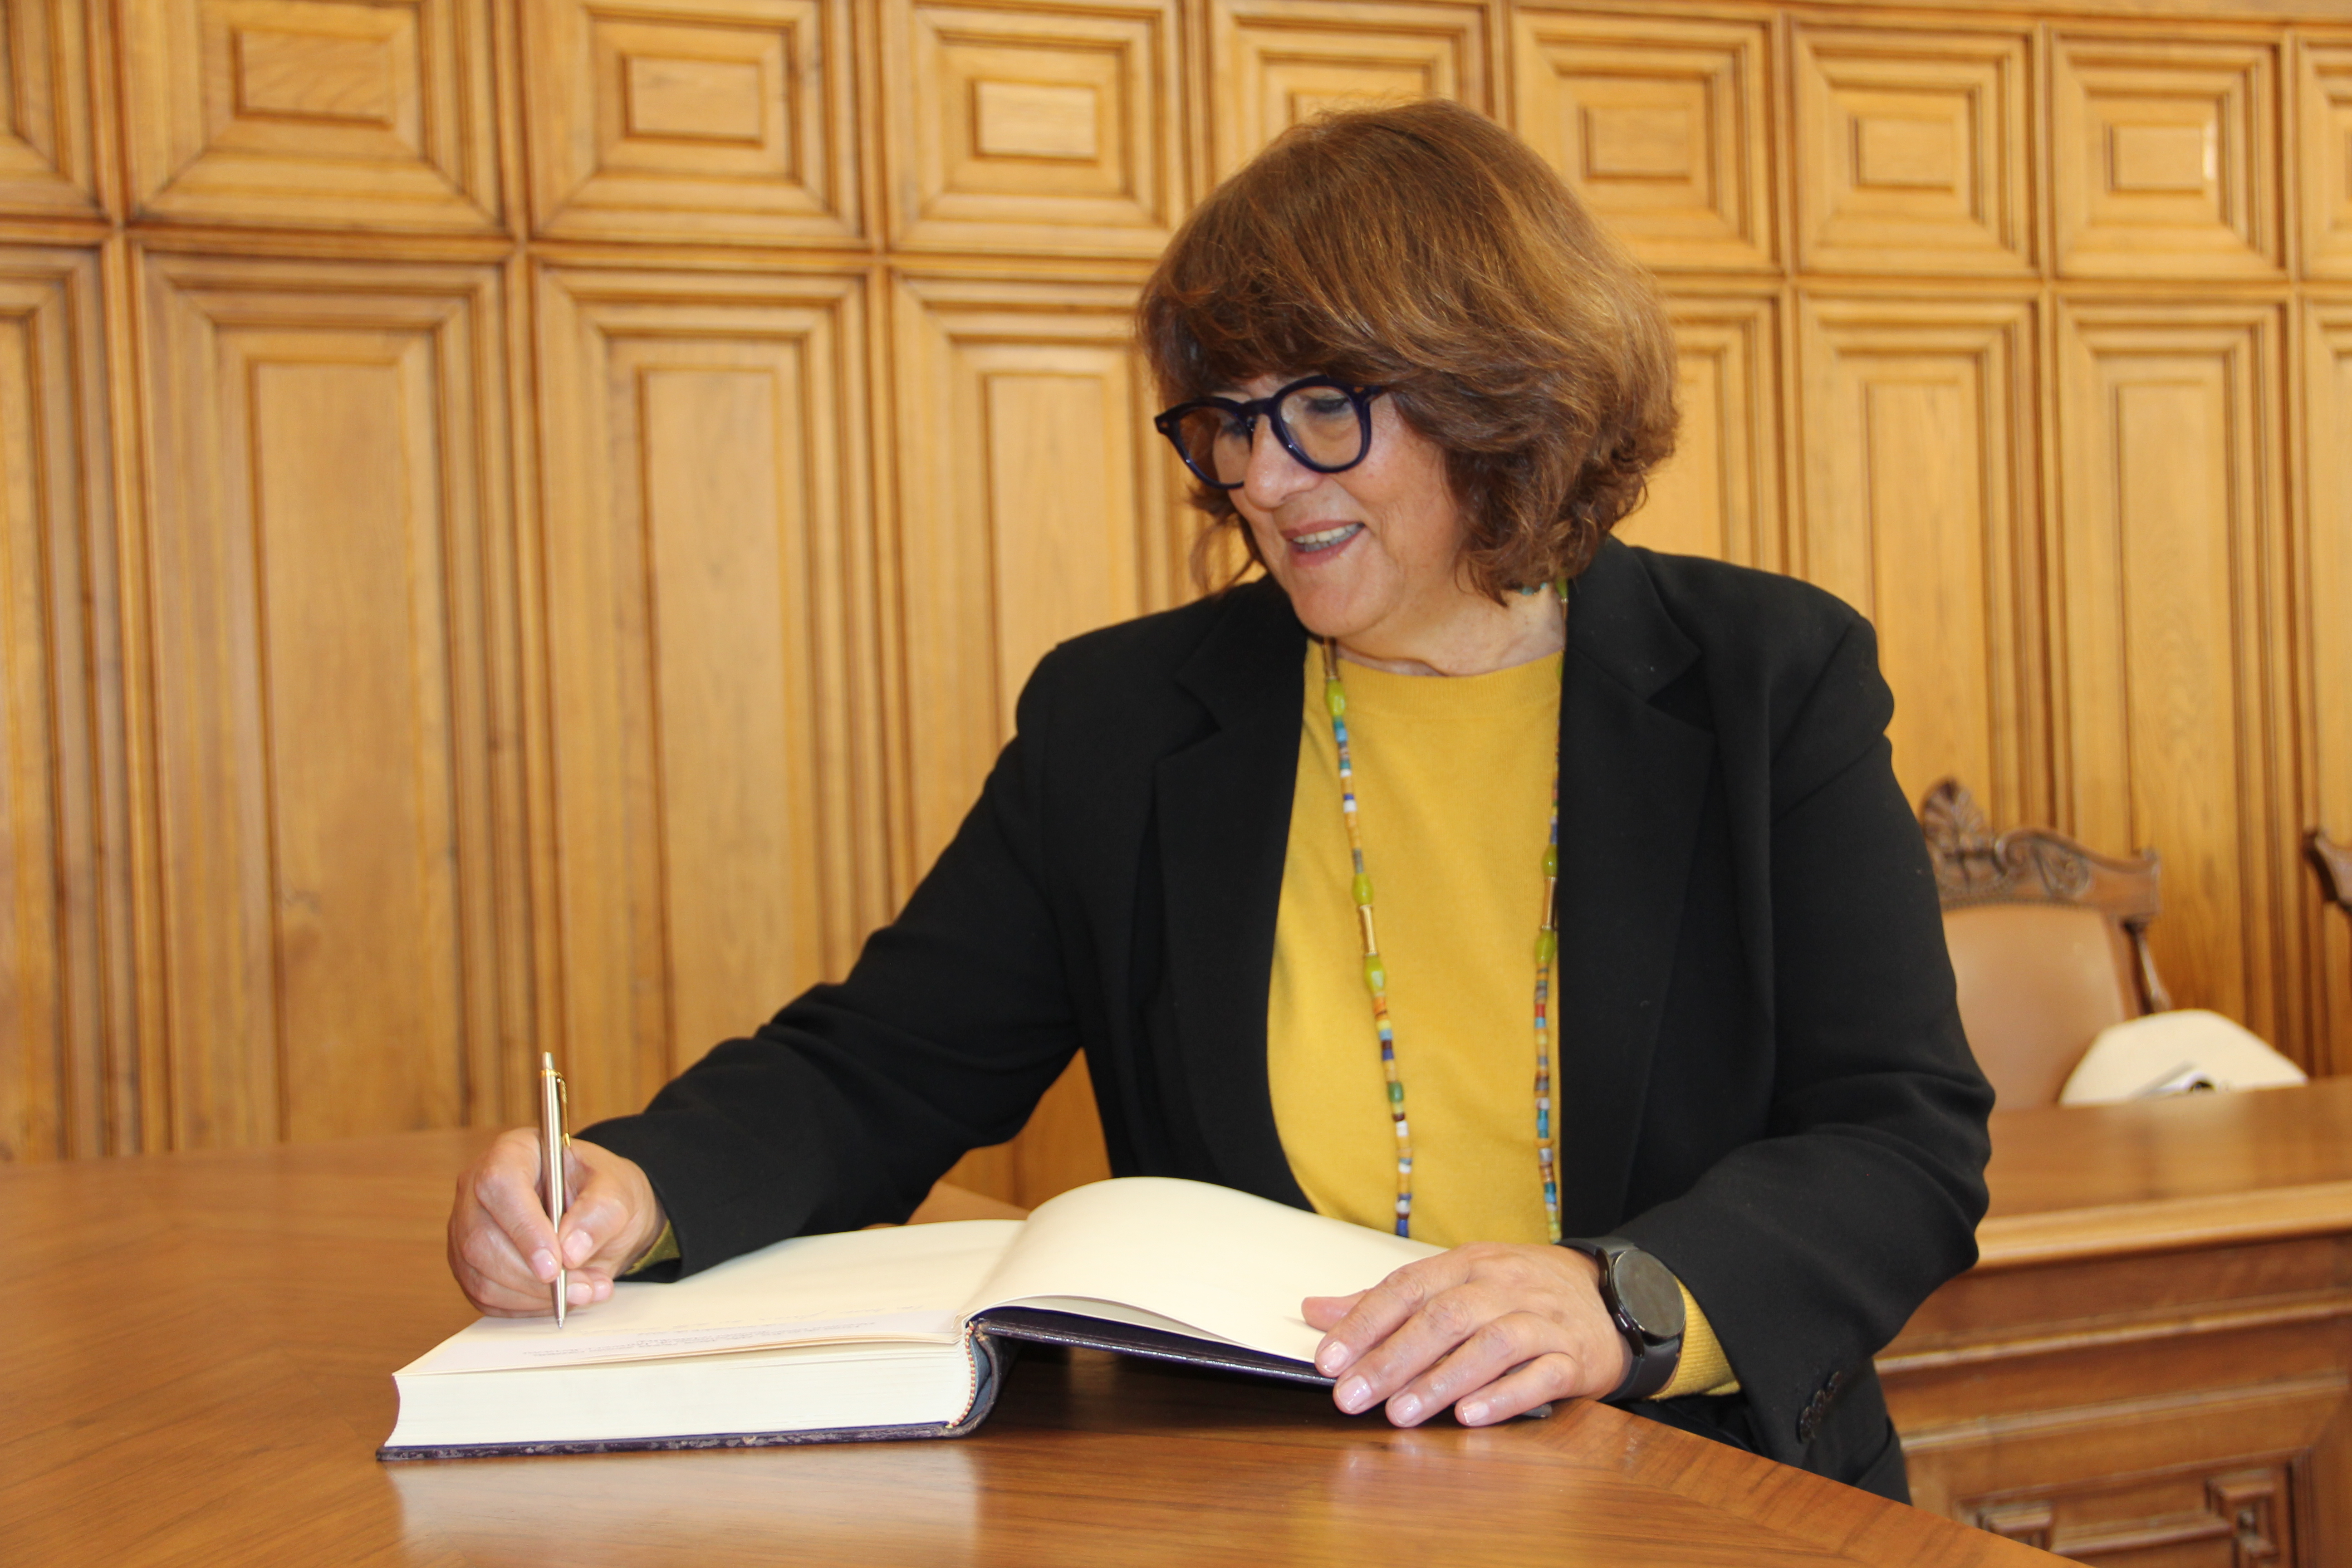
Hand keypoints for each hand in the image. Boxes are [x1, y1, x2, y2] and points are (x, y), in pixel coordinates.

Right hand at [446, 1128, 665, 1316]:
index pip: (499, 1184)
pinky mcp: (470, 1266)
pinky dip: (527, 1307)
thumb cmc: (602, 1190)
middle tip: (584, 1287)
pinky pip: (487, 1297)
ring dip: (536, 1296)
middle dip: (534, 1276)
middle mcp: (477, 1188)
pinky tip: (561, 1298)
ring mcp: (466, 1229)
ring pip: (481, 1276)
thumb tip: (571, 1250)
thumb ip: (601, 1212)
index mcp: (512, 1152)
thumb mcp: (618, 1191)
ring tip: (585, 1290)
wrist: (597, 1212)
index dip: (524, 1228)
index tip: (556, 1264)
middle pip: (482, 1239)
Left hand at [1303, 1242, 1629, 1427]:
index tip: (1329, 1358)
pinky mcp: (1574, 1358)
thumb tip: (1314, 1312)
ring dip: (1442, 1380)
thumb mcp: (1453, 1283)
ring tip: (1401, 1413)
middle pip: (1444, 1318)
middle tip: (1352, 1396)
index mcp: (1467, 1265)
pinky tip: (1470, 1417)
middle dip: (1393, 1358)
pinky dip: (1504, 1396)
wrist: (1608, 1298)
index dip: (1366, 1322)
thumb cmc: (1516, 1294)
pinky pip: (1540, 1375)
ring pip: (1490, 1345)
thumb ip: (1384, 1303)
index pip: (1408, 1288)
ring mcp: (1542, 1321)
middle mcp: (1503, 1287)